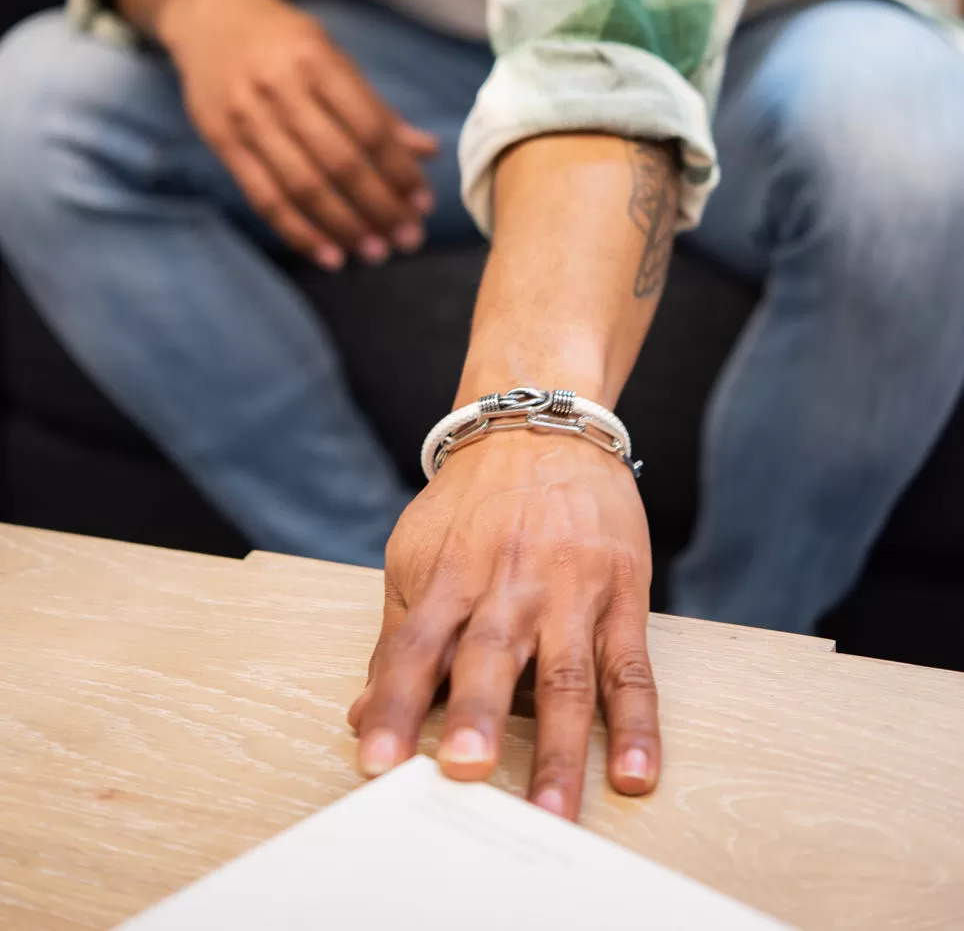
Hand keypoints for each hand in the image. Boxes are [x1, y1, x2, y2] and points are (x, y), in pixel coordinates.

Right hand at [158, 0, 438, 267]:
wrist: (208, 18)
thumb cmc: (284, 40)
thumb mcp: (333, 57)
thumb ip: (376, 107)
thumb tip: (427, 151)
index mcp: (317, 62)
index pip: (369, 128)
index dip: (399, 171)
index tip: (424, 203)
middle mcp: (281, 90)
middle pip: (339, 162)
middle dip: (380, 207)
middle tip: (409, 239)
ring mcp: (247, 118)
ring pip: (302, 186)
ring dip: (344, 227)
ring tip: (375, 253)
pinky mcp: (222, 143)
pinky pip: (264, 198)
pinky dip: (298, 232)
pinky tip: (328, 254)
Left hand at [348, 435, 659, 820]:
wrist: (541, 426)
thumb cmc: (473, 504)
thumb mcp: (418, 553)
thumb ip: (398, 637)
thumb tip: (364, 716)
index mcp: (449, 577)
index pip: (414, 647)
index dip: (396, 706)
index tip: (376, 761)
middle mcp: (508, 585)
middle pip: (490, 657)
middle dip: (478, 716)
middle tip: (465, 773)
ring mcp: (570, 591)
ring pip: (566, 676)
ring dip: (560, 747)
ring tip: (552, 811)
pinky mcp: (622, 595)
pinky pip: (630, 668)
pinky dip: (637, 724)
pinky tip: (634, 772)